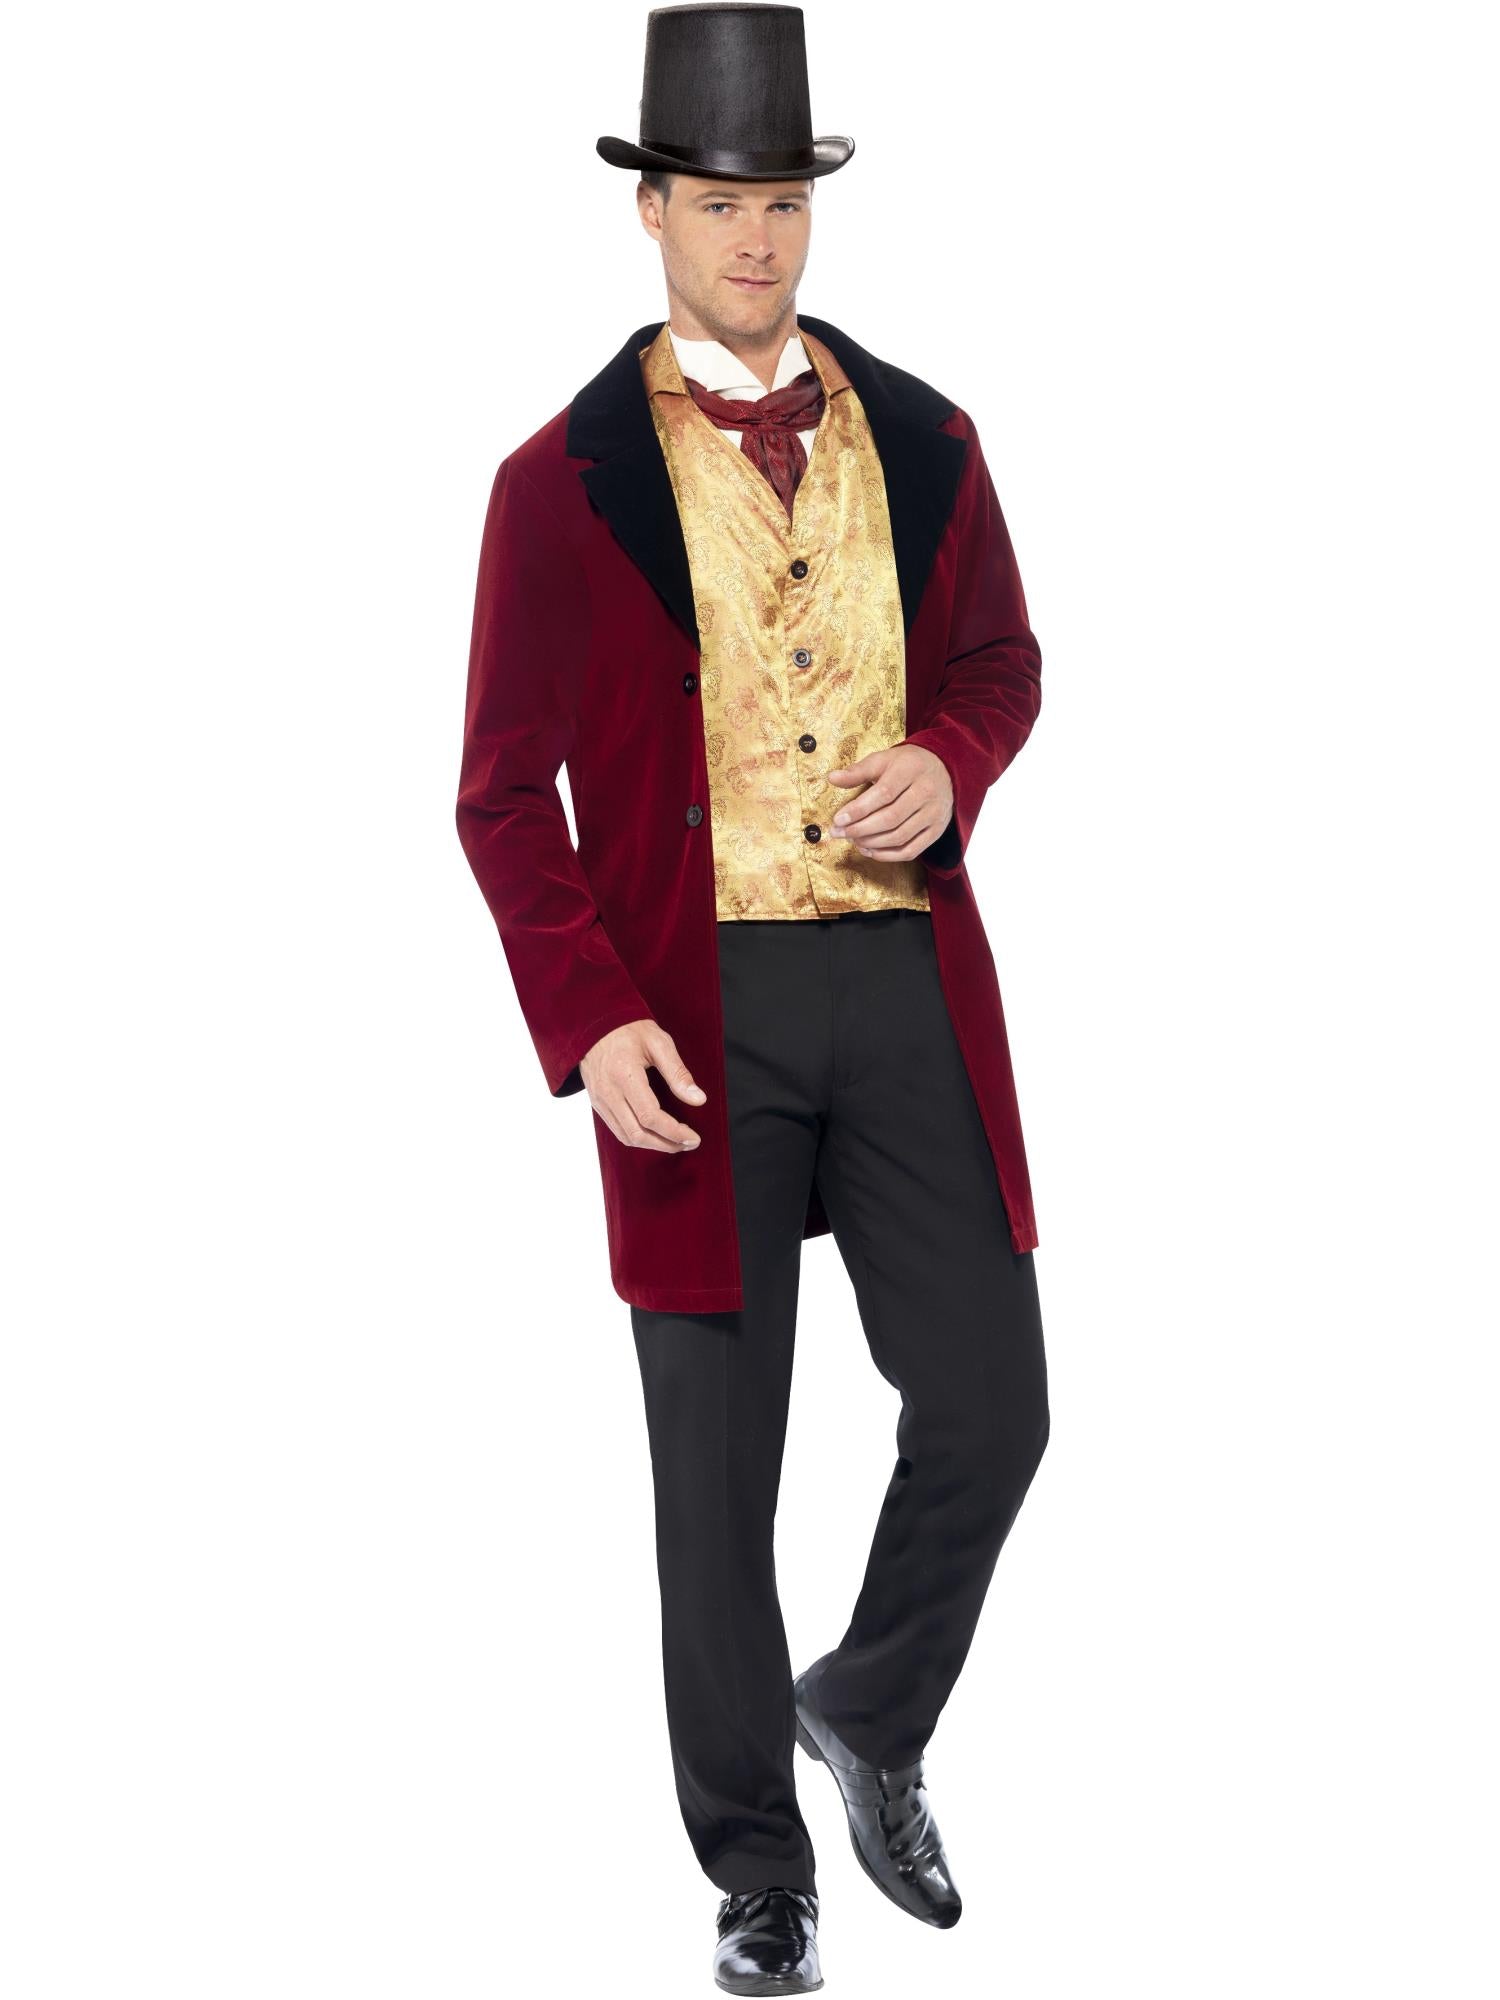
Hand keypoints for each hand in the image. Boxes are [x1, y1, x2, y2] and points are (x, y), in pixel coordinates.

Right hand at [580, 1019, 705, 1150]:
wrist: (594, 1025)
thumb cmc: (629, 1029)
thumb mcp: (658, 1042)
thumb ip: (678, 1072)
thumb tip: (698, 1099)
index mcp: (624, 1074)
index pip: (650, 1116)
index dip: (674, 1132)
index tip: (693, 1137)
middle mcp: (608, 1091)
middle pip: (638, 1133)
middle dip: (666, 1144)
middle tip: (689, 1143)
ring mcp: (600, 1100)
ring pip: (626, 1136)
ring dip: (653, 1145)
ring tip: (675, 1143)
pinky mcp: (597, 1103)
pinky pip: (617, 1129)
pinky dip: (638, 1138)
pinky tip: (655, 1135)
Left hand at [826, 744, 953, 861]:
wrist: (944, 769)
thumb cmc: (906, 765)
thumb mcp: (883, 760)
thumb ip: (858, 771)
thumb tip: (832, 778)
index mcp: (911, 770)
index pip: (884, 793)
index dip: (859, 809)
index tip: (838, 819)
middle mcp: (926, 792)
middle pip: (891, 818)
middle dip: (860, 829)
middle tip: (839, 833)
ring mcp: (934, 814)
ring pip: (899, 836)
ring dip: (871, 843)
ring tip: (852, 840)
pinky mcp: (937, 830)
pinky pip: (911, 851)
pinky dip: (887, 856)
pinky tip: (870, 851)